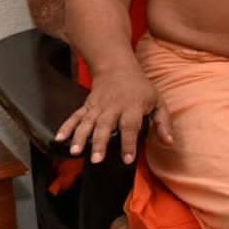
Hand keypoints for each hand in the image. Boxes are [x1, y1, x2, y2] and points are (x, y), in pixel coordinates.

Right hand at [55, 69, 172, 163]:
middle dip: (100, 144)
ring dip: (80, 138)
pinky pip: (74, 117)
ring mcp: (97, 107)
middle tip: (96, 160)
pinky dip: (66, 127)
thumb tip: (169, 142)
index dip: (129, 143)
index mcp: (132, 108)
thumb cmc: (140, 88)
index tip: (128, 160)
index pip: (130, 127)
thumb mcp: (158, 101)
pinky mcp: (86, 107)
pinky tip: (59, 139)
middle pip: (105, 127)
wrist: (117, 68)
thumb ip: (163, 122)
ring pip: (87, 123)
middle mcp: (113, 108)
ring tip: (75, 153)